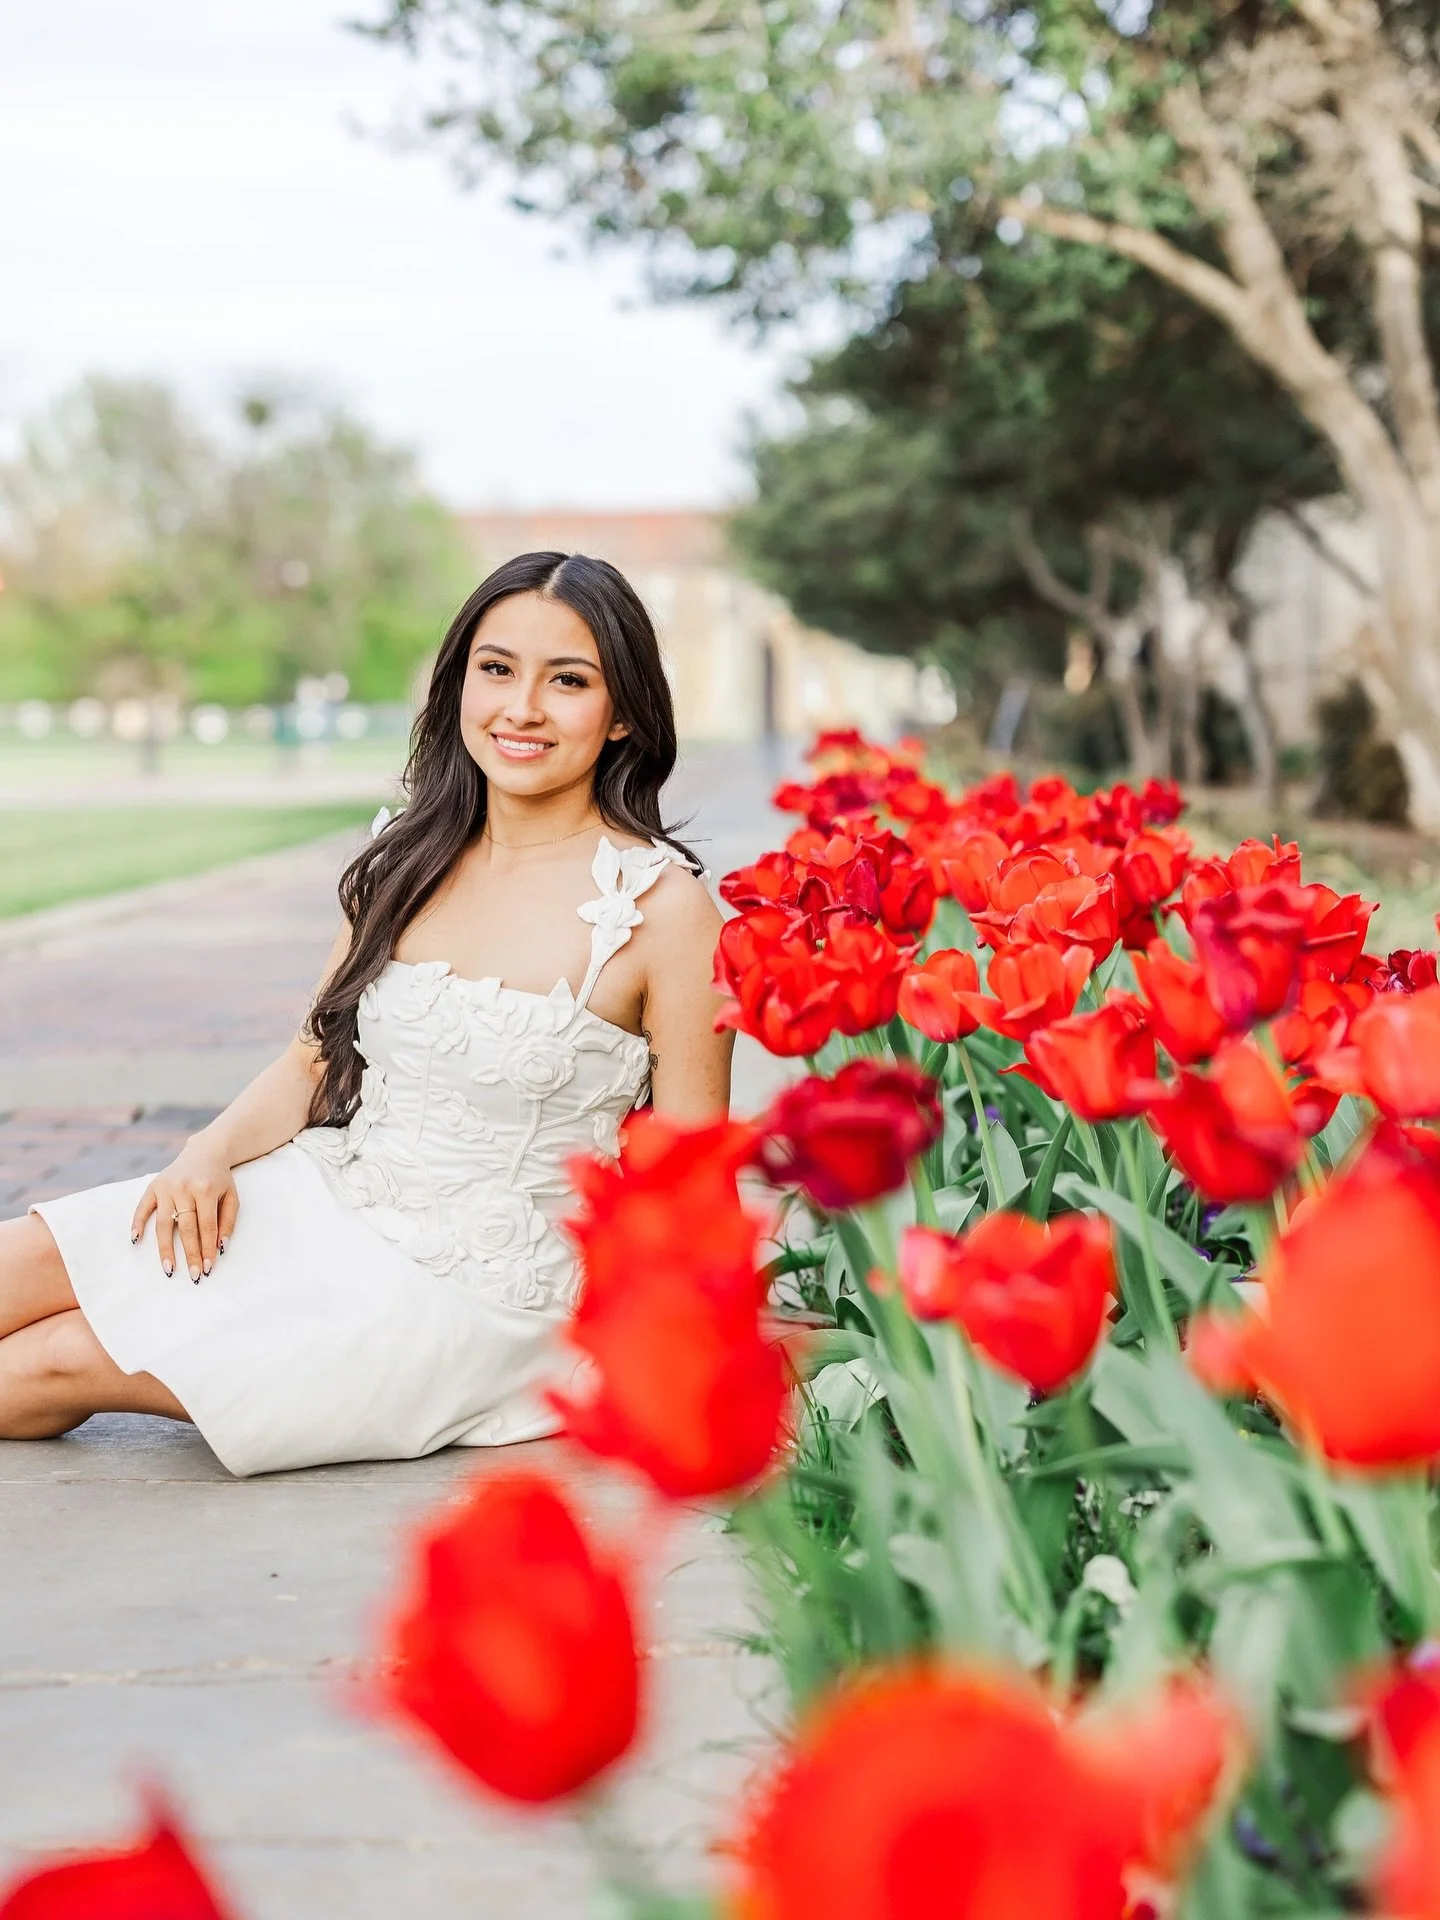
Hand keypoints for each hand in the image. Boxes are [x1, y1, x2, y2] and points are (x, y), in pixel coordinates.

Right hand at [131, 1137, 238, 1282]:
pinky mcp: (153, 1186)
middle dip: (190, 1255)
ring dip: (165, 1249)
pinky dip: (137, 1224)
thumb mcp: (232, 1196)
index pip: (206, 1227)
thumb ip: (228, 1221)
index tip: (208, 1268)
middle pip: (186, 1228)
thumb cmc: (219, 1179)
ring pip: (164, 1224)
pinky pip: (142, 1208)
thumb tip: (219, 1247)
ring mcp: (166, 1187)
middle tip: (194, 1276)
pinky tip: (135, 1241)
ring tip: (168, 1269)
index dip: (207, 1249)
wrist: (204, 1151)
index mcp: (205, 1190)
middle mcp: (184, 1188)